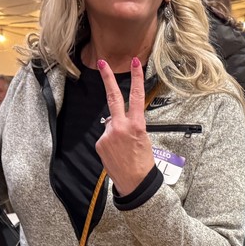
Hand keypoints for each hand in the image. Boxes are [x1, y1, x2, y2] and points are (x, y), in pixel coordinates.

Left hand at [95, 57, 154, 195]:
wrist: (135, 182)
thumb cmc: (143, 162)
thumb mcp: (144, 139)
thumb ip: (130, 125)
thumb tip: (117, 120)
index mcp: (137, 125)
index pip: (137, 96)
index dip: (136, 77)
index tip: (135, 62)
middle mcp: (121, 126)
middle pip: (113, 97)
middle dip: (107, 78)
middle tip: (102, 62)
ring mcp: (109, 134)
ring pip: (110, 124)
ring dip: (115, 131)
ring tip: (123, 148)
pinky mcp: (100, 143)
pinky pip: (105, 137)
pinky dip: (109, 143)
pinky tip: (116, 153)